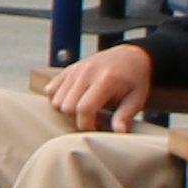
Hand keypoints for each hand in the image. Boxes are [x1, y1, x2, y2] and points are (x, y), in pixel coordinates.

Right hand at [43, 41, 159, 130]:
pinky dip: (57, 100)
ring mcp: (75, 69)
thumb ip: (125, 116)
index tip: (97, 128)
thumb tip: (118, 132)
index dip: (87, 125)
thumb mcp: (136, 99)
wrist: (129, 56)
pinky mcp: (68, 69)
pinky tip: (74, 101)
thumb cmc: (134, 81)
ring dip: (67, 110)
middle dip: (77, 119)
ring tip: (85, 110)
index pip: (85, 108)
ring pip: (56, 100)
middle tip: (93, 119)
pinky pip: (51, 90)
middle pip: (67, 107)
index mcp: (105, 79)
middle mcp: (87, 72)